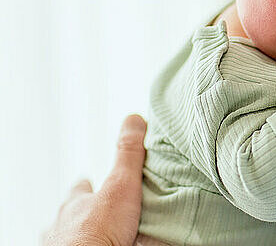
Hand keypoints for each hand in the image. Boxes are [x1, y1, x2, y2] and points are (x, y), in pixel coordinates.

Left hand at [43, 115, 146, 245]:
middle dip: (86, 212)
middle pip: (72, 213)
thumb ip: (128, 155)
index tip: (97, 183)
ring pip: (69, 237)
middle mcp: (62, 224)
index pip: (82, 187)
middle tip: (105, 215)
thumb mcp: (121, 186)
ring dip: (82, 236)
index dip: (90, 184)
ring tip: (102, 238)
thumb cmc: (97, 234)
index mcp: (76, 202)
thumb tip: (134, 120)